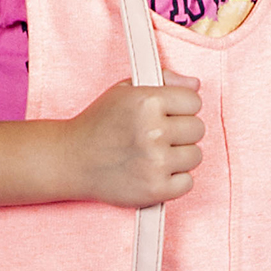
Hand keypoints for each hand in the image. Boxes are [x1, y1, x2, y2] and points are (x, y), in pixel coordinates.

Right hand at [62, 75, 203, 205]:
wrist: (72, 160)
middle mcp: (153, 131)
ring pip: (196, 156)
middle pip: (198, 129)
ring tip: (155, 154)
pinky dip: (175, 180)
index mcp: (148, 101)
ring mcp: (156, 162)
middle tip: (157, 136)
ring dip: (179, 156)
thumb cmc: (99, 123)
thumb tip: (196, 84)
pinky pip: (188, 183)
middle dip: (181, 132)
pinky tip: (155, 172)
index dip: (181, 108)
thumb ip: (164, 81)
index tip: (164, 115)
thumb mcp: (125, 90)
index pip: (194, 101)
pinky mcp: (155, 189)